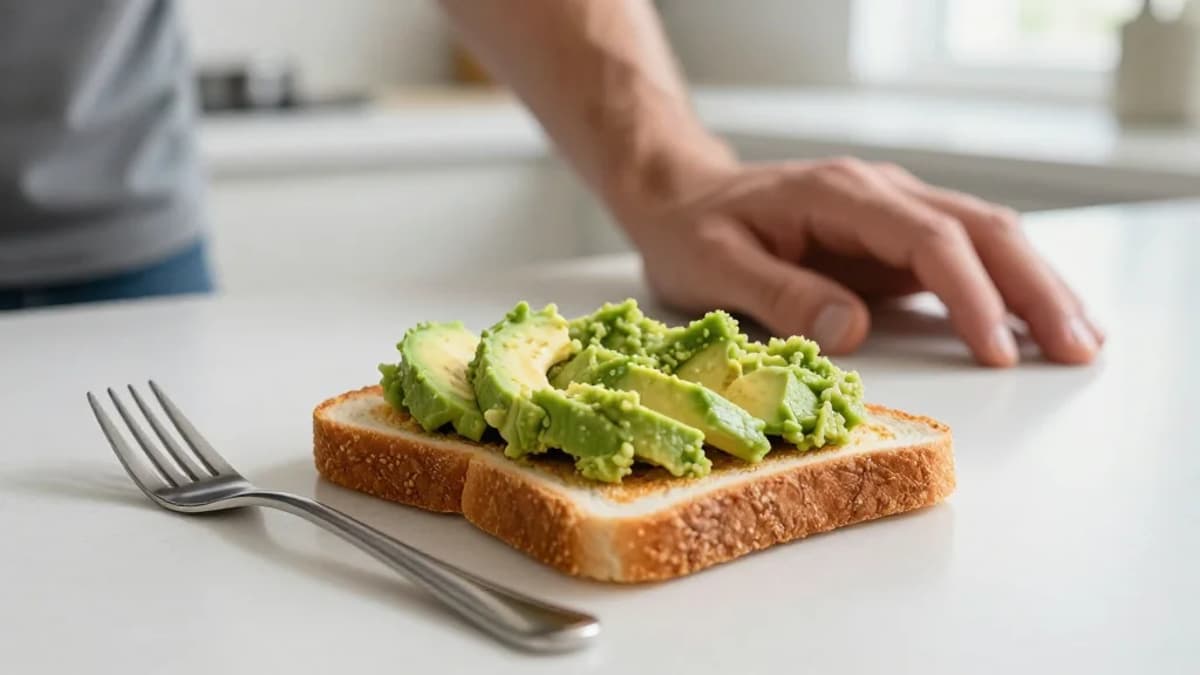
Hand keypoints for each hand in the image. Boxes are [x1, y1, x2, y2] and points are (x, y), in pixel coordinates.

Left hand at [620, 157, 1103, 366]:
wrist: (683, 197)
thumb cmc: (692, 231)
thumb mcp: (712, 268)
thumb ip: (779, 295)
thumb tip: (852, 330)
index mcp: (838, 194)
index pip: (927, 238)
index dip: (969, 294)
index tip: (996, 349)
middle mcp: (879, 194)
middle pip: (980, 229)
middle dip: (1034, 289)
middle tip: (1078, 349)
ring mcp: (892, 212)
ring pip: (987, 236)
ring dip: (1038, 285)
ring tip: (1084, 340)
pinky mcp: (895, 239)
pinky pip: (967, 255)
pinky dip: (1009, 286)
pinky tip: (1040, 321)